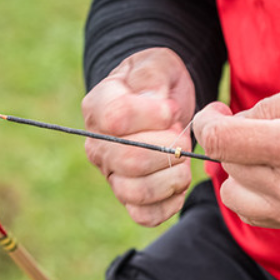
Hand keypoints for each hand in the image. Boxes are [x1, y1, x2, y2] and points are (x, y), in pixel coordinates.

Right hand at [82, 47, 195, 225]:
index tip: (171, 109)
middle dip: (168, 148)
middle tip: (180, 135)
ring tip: (182, 158)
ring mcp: (112, 175)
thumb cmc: (157, 82)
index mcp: (97, 108)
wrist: (161, 102)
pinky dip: (169, 204)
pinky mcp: (130, 198)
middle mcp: (98, 146)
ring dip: (172, 177)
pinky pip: (145, 215)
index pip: (117, 120)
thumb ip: (152, 77)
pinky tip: (179, 182)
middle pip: (129, 160)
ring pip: (136, 192)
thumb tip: (157, 107)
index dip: (152, 116)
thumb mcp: (156, 63)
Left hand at [193, 69, 279, 230]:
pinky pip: (259, 216)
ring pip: (236, 199)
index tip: (215, 114)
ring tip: (261, 153)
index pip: (222, 143)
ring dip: (239, 173)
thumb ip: (271, 105)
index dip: (207, 124)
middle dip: (230, 144)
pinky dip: (256, 194)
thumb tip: (235, 122)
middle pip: (228, 169)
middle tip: (247, 125)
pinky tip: (274, 174)